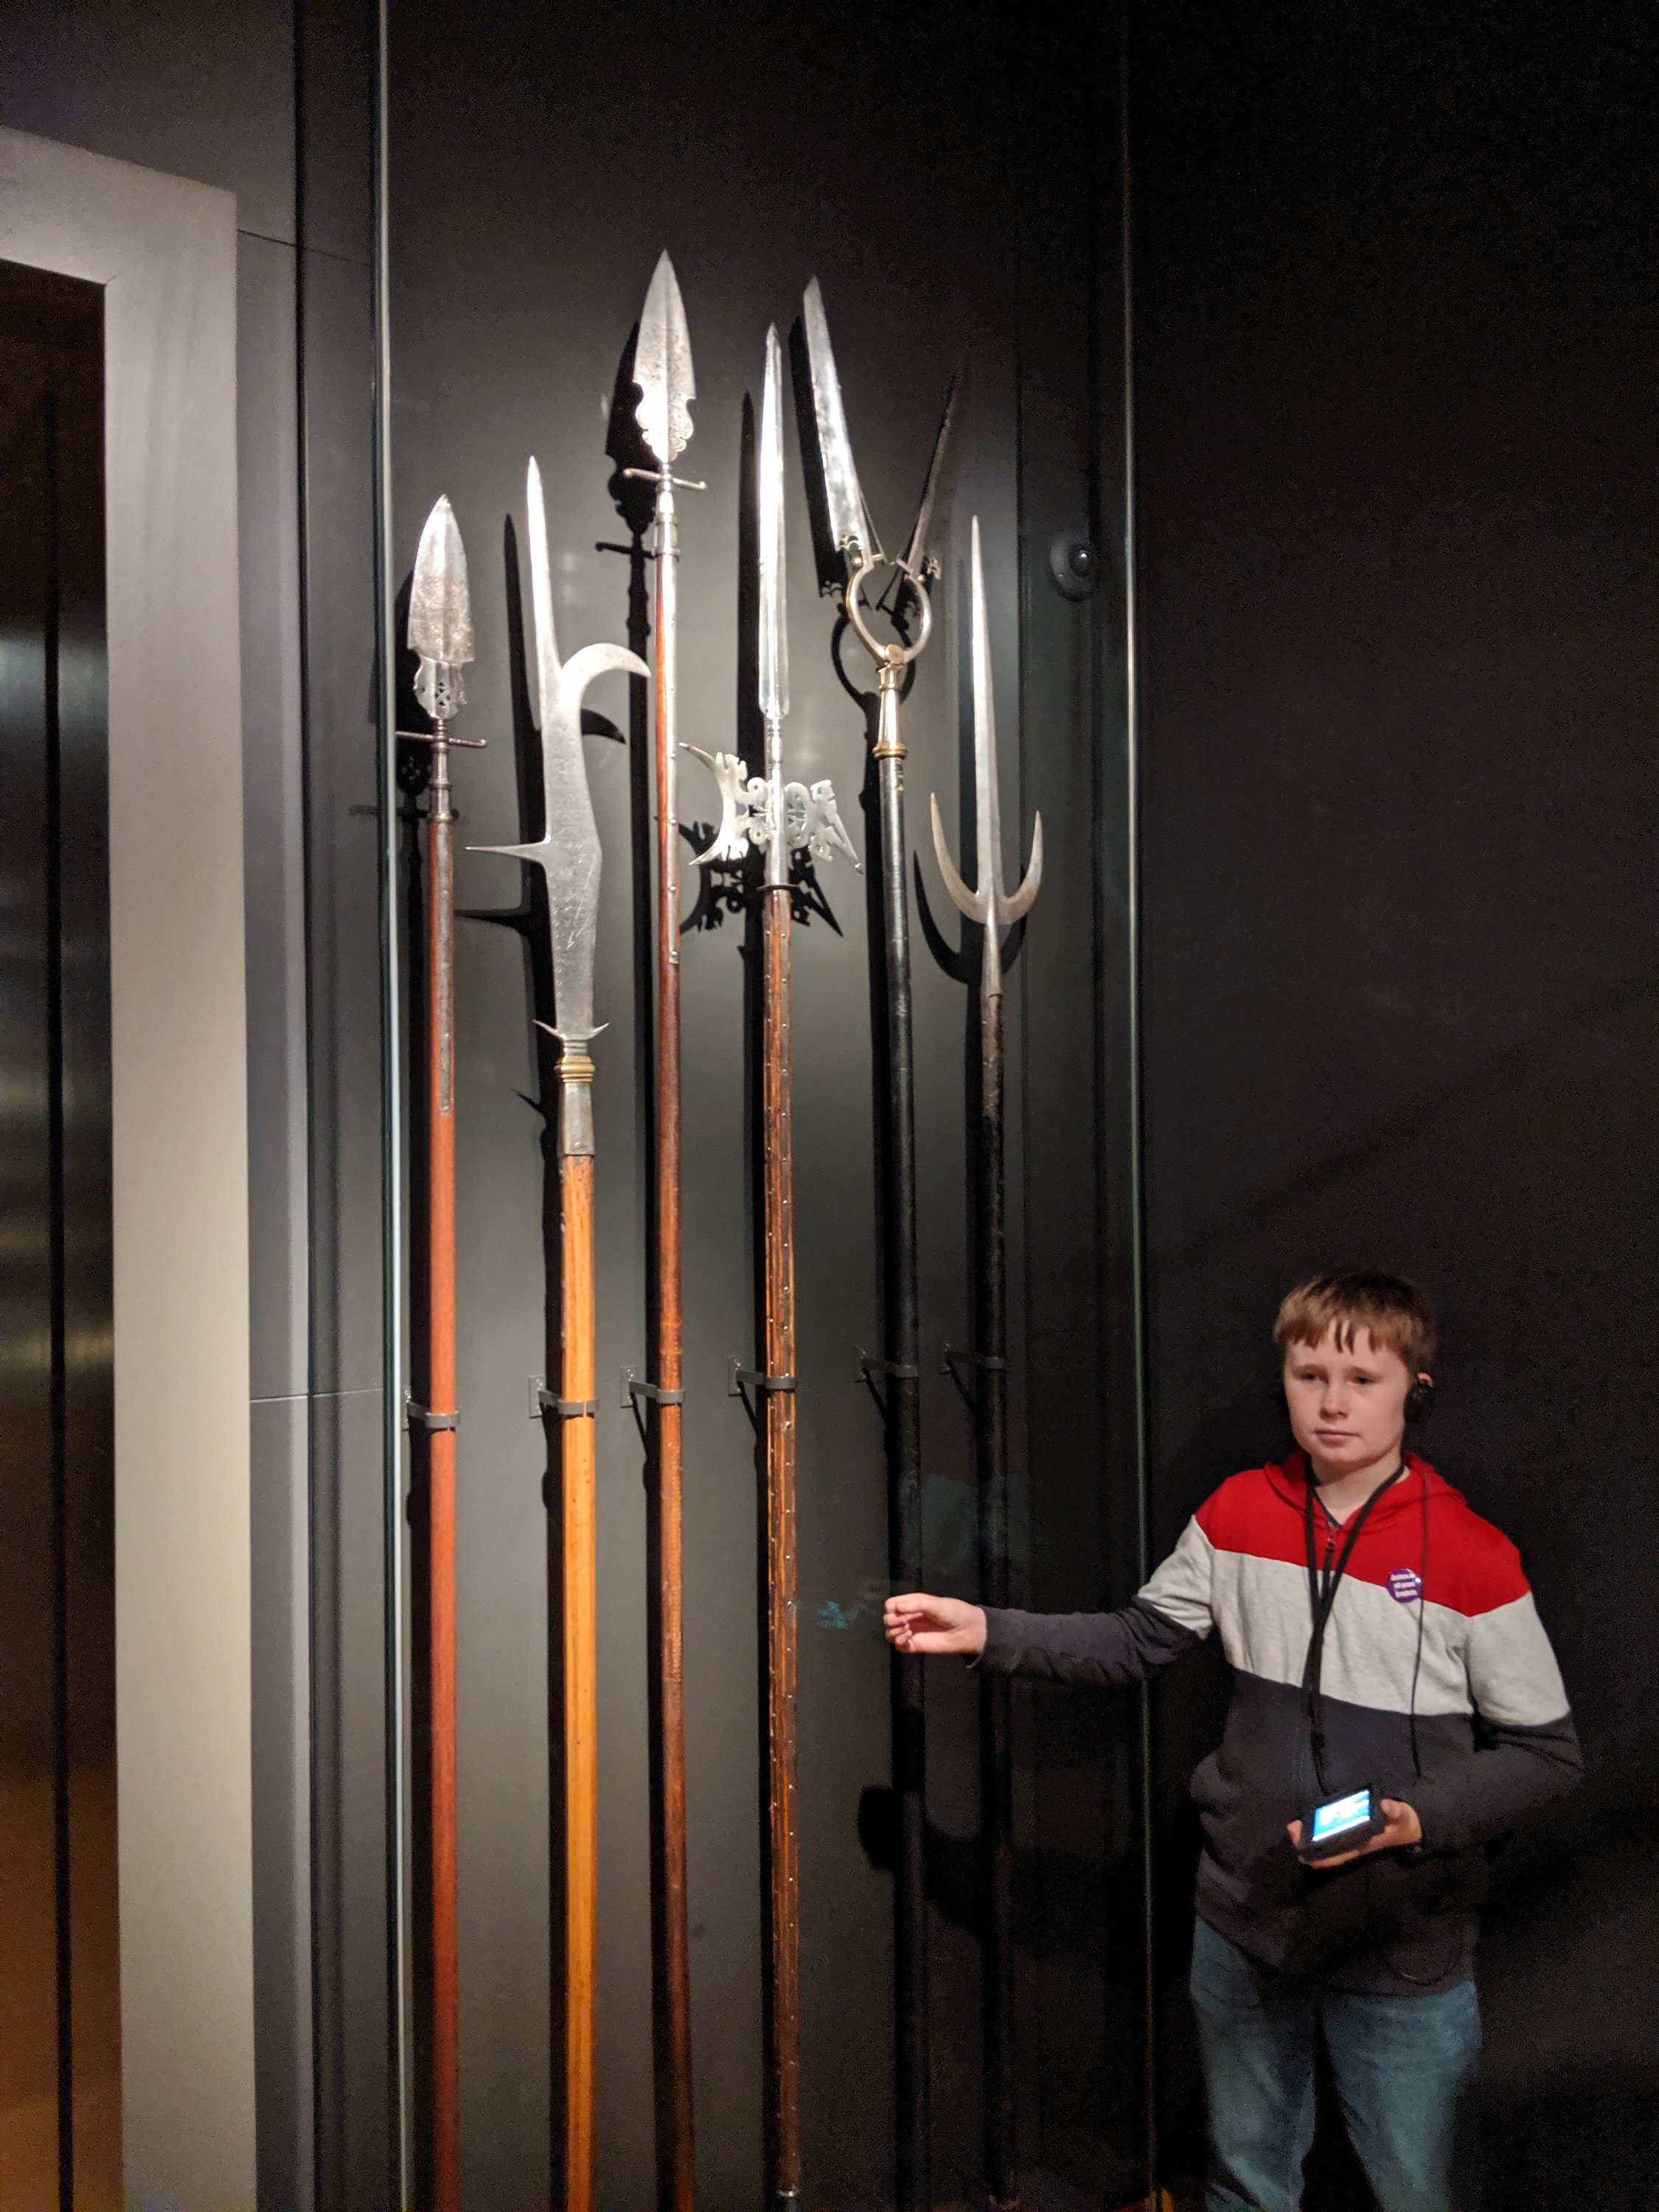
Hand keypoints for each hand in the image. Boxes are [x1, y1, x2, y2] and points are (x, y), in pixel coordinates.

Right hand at [884, 1593, 986, 1656]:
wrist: (966, 1630)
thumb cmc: (952, 1612)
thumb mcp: (933, 1604)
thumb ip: (914, 1605)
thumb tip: (894, 1608)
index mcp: (912, 1604)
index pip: (891, 1605)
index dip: (891, 1608)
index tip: (900, 1612)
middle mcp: (909, 1617)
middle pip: (888, 1619)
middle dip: (891, 1620)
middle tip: (904, 1622)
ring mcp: (911, 1632)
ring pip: (890, 1633)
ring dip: (893, 1632)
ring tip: (907, 1630)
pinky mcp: (915, 1646)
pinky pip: (898, 1646)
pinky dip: (899, 1642)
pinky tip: (909, 1638)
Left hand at [1287, 1798, 1422, 1867]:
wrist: (1408, 1828)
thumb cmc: (1401, 1823)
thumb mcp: (1401, 1816)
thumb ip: (1395, 1811)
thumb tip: (1385, 1805)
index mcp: (1360, 1846)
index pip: (1333, 1858)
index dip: (1315, 1856)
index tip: (1300, 1848)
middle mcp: (1351, 1846)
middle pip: (1323, 1853)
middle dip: (1305, 1844)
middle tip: (1293, 1828)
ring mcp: (1348, 1840)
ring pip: (1323, 1845)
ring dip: (1308, 1837)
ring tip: (1295, 1825)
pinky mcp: (1348, 1832)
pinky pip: (1327, 1836)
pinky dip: (1316, 1830)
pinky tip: (1308, 1821)